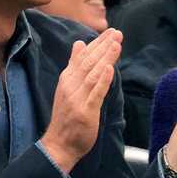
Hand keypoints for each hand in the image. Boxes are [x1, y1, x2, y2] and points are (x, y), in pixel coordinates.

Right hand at [41, 28, 121, 171]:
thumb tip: (79, 44)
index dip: (97, 43)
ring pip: (93, 74)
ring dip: (105, 58)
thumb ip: (75, 66)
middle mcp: (71, 85)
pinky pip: (95, 93)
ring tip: (116, 44)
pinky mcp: (85, 111)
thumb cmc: (66, 117)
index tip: (110, 32)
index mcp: (67, 79)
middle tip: (117, 33)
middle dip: (103, 46)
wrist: (58, 144)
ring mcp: (77, 98)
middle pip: (89, 62)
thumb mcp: (68, 87)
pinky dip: (102, 80)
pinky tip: (110, 69)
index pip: (83, 56)